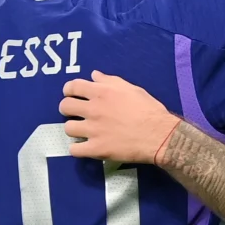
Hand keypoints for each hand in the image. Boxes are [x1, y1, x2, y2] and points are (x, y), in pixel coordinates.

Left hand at [60, 70, 179, 161]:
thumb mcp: (132, 89)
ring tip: (82, 131)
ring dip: (74, 129)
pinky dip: (77, 149)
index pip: (73, 86)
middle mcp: (94, 109)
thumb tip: (94, 75)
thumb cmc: (149, 110)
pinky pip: (74, 150)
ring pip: (68, 128)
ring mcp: (93, 130)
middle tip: (75, 113)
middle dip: (67, 109)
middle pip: (65, 106)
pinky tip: (84, 147)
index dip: (68, 90)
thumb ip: (110, 81)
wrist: (159, 135)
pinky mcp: (96, 149)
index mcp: (102, 93)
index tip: (71, 94)